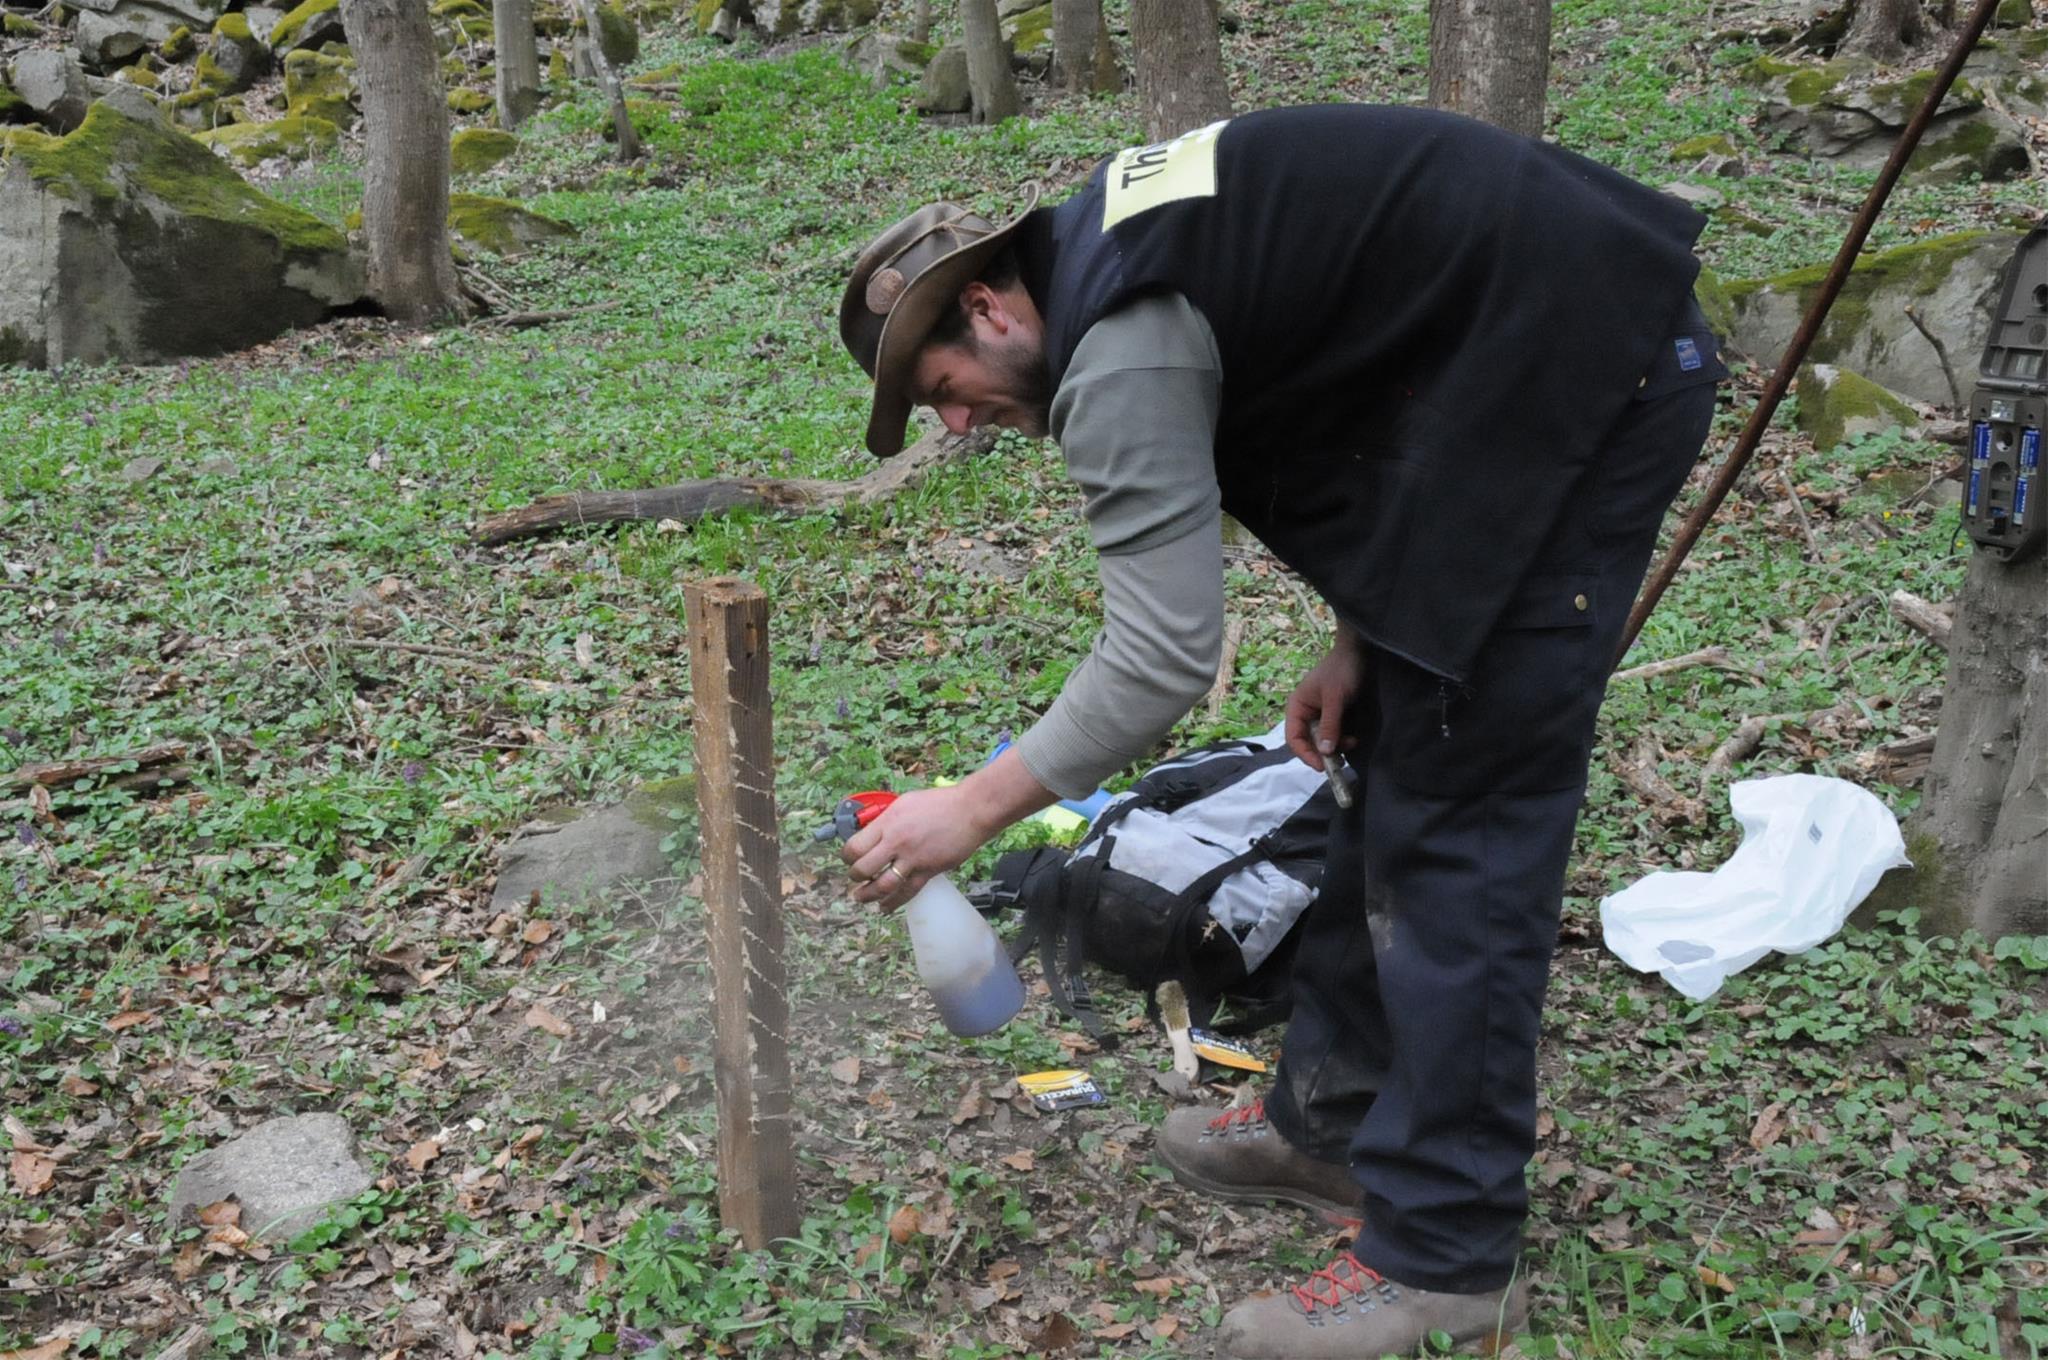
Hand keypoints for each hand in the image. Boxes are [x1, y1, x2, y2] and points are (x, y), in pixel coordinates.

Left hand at [841, 783, 994, 911]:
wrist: (970, 810)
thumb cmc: (941, 803)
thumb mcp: (905, 803)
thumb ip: (886, 819)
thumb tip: (871, 830)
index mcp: (888, 822)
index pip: (855, 846)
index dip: (846, 856)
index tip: (848, 859)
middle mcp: (897, 842)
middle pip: (864, 868)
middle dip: (855, 877)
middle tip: (854, 878)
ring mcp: (913, 858)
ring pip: (882, 885)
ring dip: (868, 895)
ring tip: (861, 898)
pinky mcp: (928, 871)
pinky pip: (907, 892)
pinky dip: (893, 903)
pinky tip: (885, 907)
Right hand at [1284, 629, 1368, 771]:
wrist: (1358, 652)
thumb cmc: (1342, 670)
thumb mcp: (1335, 698)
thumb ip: (1330, 724)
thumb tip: (1324, 752)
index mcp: (1297, 707)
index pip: (1294, 737)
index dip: (1305, 754)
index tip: (1321, 766)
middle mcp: (1306, 713)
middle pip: (1309, 742)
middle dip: (1324, 752)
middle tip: (1340, 761)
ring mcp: (1320, 715)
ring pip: (1323, 741)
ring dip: (1337, 746)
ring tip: (1353, 742)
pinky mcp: (1335, 716)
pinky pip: (1334, 735)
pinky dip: (1343, 740)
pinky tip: (1354, 738)